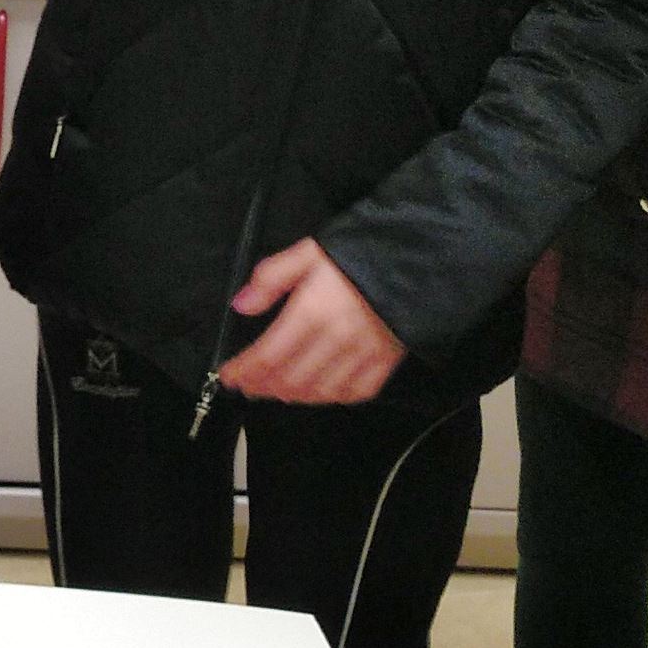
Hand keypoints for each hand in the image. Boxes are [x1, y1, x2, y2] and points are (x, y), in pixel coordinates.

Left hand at [215, 239, 406, 404]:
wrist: (419, 257)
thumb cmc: (358, 251)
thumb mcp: (309, 252)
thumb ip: (271, 277)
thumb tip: (241, 304)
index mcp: (311, 312)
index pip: (268, 356)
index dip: (244, 370)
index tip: (228, 375)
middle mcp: (335, 341)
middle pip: (291, 379)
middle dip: (263, 386)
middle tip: (247, 386)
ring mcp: (363, 355)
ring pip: (320, 390)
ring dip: (293, 395)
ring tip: (276, 390)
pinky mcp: (387, 361)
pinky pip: (356, 392)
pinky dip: (332, 396)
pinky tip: (319, 391)